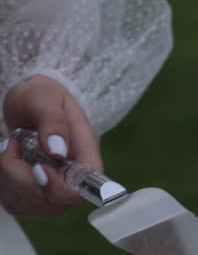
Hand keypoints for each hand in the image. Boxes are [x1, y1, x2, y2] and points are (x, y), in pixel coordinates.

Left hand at [0, 76, 100, 217]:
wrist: (27, 100)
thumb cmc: (39, 94)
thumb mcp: (44, 98)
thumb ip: (53, 123)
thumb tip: (59, 152)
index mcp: (85, 149)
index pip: (87, 185)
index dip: (62, 188)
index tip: (38, 168)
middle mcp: (73, 171)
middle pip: (56, 201)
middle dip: (23, 181)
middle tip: (12, 148)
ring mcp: (55, 183)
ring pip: (34, 205)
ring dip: (9, 181)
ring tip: (8, 151)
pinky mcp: (35, 190)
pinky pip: (18, 204)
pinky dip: (4, 187)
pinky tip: (7, 163)